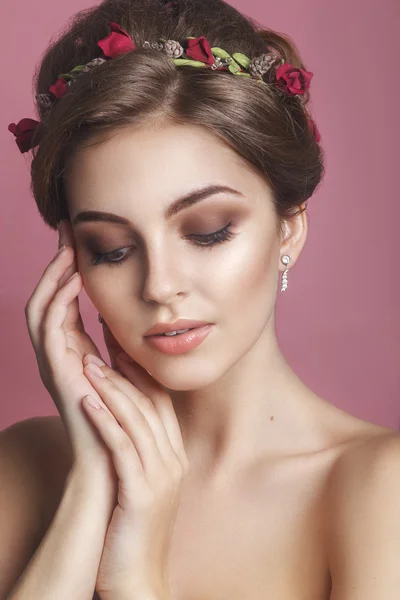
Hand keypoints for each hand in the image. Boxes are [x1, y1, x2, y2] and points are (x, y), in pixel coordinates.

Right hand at [24, 219, 119, 493]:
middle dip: (56, 264)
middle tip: (67, 230)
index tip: (83, 240)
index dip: (70, 271)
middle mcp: (60, 355)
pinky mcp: (56, 373)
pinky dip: (57, 301)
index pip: (66, 302)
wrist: (117, 465)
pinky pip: (49, 329)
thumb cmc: (129, 423)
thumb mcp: (131, 374)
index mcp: (76, 353)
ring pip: (42, 308)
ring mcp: (54, 364)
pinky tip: (73, 279)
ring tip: (68, 248)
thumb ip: (124, 347)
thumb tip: (129, 319)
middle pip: (49, 298)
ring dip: (53, 276)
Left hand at [81, 352, 188, 598]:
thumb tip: (124, 419)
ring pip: (138, 420)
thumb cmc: (133, 528)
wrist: (138, 580)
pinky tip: (89, 401)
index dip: (140, 369)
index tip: (120, 343)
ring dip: (113, 388)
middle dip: (128, 368)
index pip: (159, 400)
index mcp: (173, 454)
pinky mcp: (142, 494)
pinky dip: (106, 421)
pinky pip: (123, 449)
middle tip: (107, 337)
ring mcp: (161, 476)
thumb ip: (139, 449)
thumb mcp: (141, 481)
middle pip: (151, 402)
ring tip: (90, 362)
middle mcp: (172, 460)